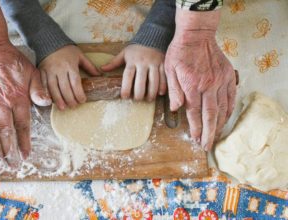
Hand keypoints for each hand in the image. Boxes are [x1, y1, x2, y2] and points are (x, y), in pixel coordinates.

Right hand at [0, 44, 46, 165]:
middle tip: (13, 165)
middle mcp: (2, 103)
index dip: (24, 142)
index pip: (22, 125)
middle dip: (10, 151)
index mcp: (18, 98)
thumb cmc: (14, 63)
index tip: (26, 155)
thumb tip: (47, 103)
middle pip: (6, 132)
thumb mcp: (33, 73)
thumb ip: (39, 90)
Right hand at [38, 45, 99, 109]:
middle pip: (65, 88)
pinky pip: (43, 85)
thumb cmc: (67, 50)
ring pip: (53, 88)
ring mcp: (49, 71)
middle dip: (70, 99)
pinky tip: (50, 101)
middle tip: (74, 106)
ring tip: (63, 108)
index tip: (82, 100)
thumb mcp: (80, 55)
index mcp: (70, 65)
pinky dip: (47, 94)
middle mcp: (59, 69)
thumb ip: (89, 66)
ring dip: (58, 99)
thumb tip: (99, 75)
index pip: (75, 82)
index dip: (79, 93)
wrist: (49, 41)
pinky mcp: (41, 72)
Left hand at [101, 44, 165, 100]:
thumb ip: (114, 62)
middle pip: (141, 80)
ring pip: (154, 80)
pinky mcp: (163, 63)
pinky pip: (164, 76)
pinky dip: (163, 85)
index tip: (124, 97)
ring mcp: (154, 63)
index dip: (126, 87)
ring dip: (151, 92)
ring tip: (149, 99)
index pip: (128, 76)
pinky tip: (160, 93)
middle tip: (137, 100)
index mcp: (132, 61)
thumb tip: (102, 69)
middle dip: (139, 93)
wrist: (152, 36)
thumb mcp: (124, 53)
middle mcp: (143, 62)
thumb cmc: (136, 49)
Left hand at [165, 9, 236, 150]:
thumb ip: (174, 91)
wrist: (197, 34)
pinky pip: (231, 97)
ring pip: (222, 108)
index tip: (195, 139)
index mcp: (192, 86)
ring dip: (219, 124)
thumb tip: (176, 109)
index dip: (195, 129)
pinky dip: (229, 110)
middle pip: (210, 115)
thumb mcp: (169, 70)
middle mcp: (208, 86)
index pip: (195, 113)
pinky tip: (225, 118)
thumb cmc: (179, 52)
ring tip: (215, 136)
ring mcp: (220, 81)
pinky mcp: (228, 76)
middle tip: (207, 146)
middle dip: (209, 133)